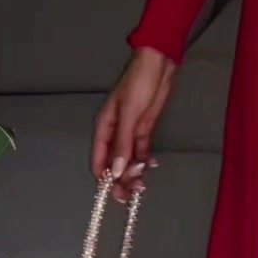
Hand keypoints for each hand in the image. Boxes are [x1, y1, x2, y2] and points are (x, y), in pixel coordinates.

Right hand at [91, 47, 174, 202]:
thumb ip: (122, 143)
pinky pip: (140, 151)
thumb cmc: (139, 83)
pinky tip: (151, 165)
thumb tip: (115, 171)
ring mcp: (129, 132)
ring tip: (144, 181)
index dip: (105, 179)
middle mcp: (114, 133)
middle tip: (134, 192)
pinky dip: (144, 160)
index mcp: (103, 128)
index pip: (98, 161)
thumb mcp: (129, 114)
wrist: (158, 65)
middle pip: (113, 164)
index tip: (116, 192)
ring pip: (127, 160)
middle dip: (121, 179)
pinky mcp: (143, 129)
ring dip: (134, 172)